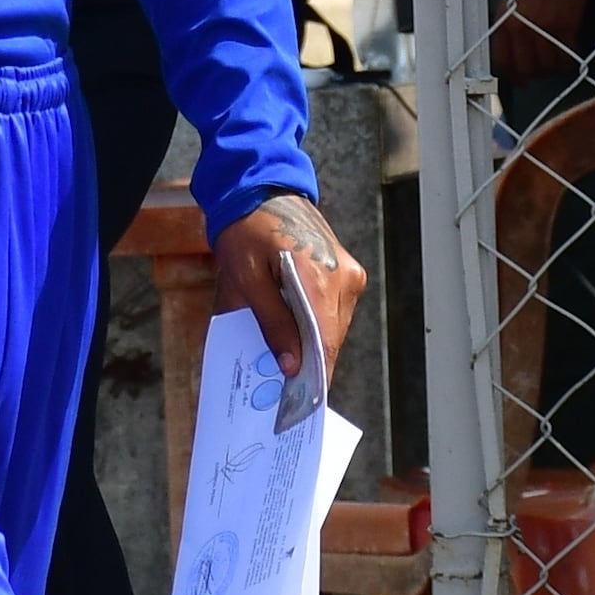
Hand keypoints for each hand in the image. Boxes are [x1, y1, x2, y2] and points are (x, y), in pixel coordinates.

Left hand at [215, 190, 364, 391]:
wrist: (260, 189)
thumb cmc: (246, 231)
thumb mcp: (247, 279)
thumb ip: (272, 322)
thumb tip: (291, 366)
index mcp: (320, 279)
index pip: (324, 344)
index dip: (312, 378)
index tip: (298, 406)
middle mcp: (344, 278)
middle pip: (330, 339)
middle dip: (308, 364)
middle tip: (283, 392)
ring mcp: (349, 273)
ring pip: (334, 327)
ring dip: (312, 345)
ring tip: (285, 363)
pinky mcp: (346, 270)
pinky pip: (334, 310)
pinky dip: (316, 325)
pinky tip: (294, 335)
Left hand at [490, 0, 589, 80]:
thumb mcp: (509, 1)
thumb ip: (507, 26)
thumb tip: (511, 53)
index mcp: (504, 21)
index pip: (503, 60)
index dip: (512, 75)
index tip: (520, 81)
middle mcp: (522, 27)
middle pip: (526, 67)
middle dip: (534, 74)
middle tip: (541, 74)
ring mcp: (544, 28)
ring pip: (547, 65)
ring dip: (553, 69)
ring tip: (556, 65)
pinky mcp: (566, 26)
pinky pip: (567, 55)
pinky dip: (569, 62)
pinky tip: (570, 60)